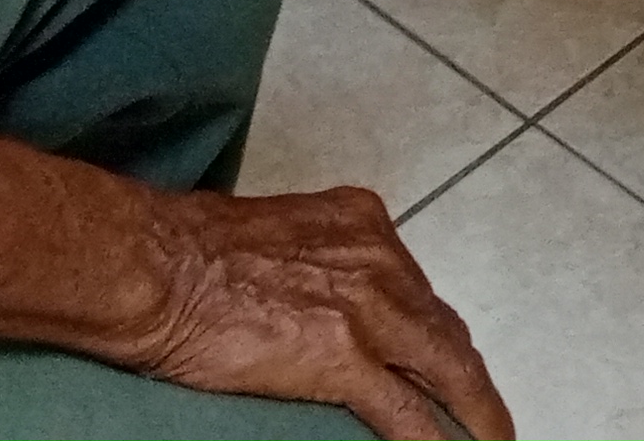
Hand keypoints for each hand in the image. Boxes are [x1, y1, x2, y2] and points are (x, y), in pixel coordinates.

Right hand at [126, 184, 511, 440]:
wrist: (157, 267)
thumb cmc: (192, 252)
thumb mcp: (280, 234)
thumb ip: (318, 262)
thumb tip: (323, 301)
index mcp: (362, 224)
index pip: (420, 289)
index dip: (437, 333)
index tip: (444, 361)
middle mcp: (379, 259)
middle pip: (445, 330)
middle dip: (468, 379)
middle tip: (486, 418)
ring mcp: (367, 308)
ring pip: (447, 370)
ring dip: (477, 414)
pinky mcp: (344, 358)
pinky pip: (408, 414)